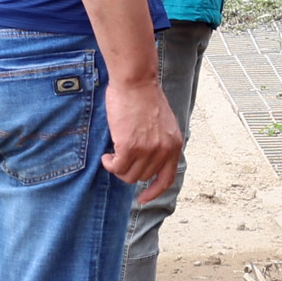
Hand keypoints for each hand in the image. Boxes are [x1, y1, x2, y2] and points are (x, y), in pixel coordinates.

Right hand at [99, 75, 181, 201]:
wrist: (136, 82)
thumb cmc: (145, 98)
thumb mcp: (162, 124)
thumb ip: (159, 143)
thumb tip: (146, 161)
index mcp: (174, 145)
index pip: (167, 178)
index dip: (154, 191)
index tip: (143, 198)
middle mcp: (163, 150)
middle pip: (142, 177)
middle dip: (129, 171)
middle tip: (119, 158)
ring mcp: (148, 150)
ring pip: (128, 175)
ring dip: (118, 168)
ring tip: (113, 154)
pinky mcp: (130, 146)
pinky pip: (117, 167)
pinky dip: (110, 164)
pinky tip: (108, 155)